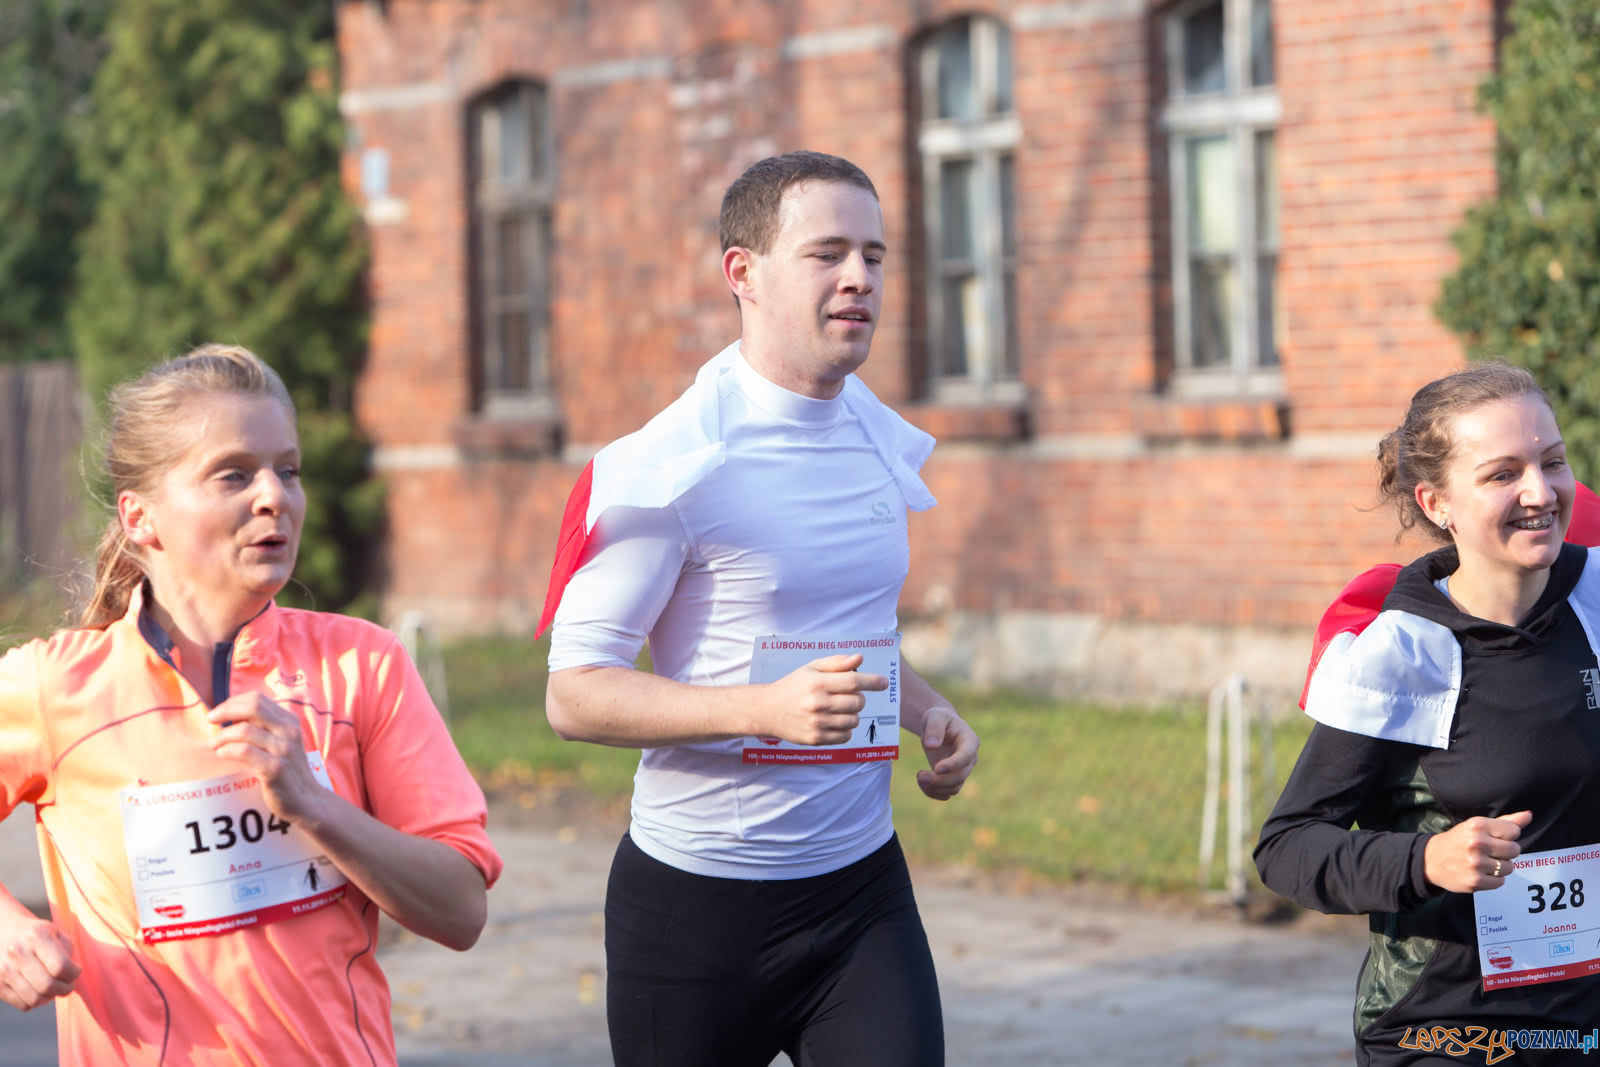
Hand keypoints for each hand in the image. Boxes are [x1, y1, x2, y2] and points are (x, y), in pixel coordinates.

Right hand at [0, 913, 78, 1011]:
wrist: (2, 930)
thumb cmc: (35, 934)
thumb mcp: (55, 932)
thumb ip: (67, 950)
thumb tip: (72, 975)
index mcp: (36, 936)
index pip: (60, 966)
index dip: (73, 974)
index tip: (76, 971)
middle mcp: (17, 952)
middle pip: (47, 985)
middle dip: (64, 989)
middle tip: (69, 985)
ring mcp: (4, 969)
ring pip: (34, 999)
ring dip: (50, 997)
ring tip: (55, 989)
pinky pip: (22, 1004)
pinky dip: (35, 1002)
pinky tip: (39, 991)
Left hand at [207, 692, 326, 825]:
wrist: (306, 800)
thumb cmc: (288, 770)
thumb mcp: (283, 742)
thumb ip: (265, 727)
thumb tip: (231, 714)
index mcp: (290, 721)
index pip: (258, 699)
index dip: (233, 702)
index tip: (219, 712)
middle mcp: (289, 731)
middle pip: (253, 707)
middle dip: (226, 710)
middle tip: (210, 719)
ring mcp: (284, 749)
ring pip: (245, 730)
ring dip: (222, 736)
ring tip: (214, 744)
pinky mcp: (275, 768)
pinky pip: (244, 751)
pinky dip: (227, 750)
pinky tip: (221, 754)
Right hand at [757, 653, 886, 745]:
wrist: (767, 710)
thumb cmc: (792, 686)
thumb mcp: (811, 668)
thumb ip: (836, 663)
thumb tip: (860, 658)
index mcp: (817, 682)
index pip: (854, 681)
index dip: (873, 681)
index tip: (884, 682)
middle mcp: (818, 703)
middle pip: (858, 702)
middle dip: (860, 698)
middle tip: (851, 696)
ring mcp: (817, 723)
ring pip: (854, 720)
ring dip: (853, 714)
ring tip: (840, 709)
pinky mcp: (816, 739)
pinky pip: (845, 736)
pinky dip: (846, 729)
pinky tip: (835, 721)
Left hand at [916, 707, 978, 800]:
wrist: (938, 726)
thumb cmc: (938, 718)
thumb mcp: (935, 716)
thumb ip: (934, 728)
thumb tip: (932, 745)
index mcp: (970, 741)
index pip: (966, 756)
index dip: (953, 764)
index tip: (936, 768)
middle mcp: (970, 758)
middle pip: (960, 776)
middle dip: (940, 780)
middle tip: (920, 776)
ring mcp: (962, 770)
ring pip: (954, 788)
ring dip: (935, 788)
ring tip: (919, 777)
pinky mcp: (953, 779)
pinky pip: (947, 792)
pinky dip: (934, 793)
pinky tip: (922, 784)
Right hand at [1423, 809, 1533, 892]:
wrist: (1431, 860)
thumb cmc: (1459, 840)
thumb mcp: (1477, 826)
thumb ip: (1505, 821)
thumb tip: (1529, 815)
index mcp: (1478, 825)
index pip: (1513, 831)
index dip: (1507, 836)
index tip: (1495, 838)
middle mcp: (1477, 843)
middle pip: (1515, 850)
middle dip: (1506, 852)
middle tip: (1490, 852)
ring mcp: (1476, 864)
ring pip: (1509, 867)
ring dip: (1501, 867)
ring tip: (1485, 863)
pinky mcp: (1475, 882)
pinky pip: (1500, 882)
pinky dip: (1494, 879)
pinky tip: (1481, 873)